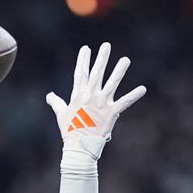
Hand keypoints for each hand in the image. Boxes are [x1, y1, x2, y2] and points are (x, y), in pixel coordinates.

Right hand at [46, 43, 145, 159]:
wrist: (80, 146)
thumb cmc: (69, 131)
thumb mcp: (61, 115)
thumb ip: (56, 103)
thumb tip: (49, 96)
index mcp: (78, 95)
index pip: (80, 74)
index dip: (83, 60)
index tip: (86, 48)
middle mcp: (90, 96)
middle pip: (97, 73)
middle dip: (101, 58)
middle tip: (106, 45)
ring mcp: (102, 103)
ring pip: (112, 83)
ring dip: (120, 70)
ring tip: (126, 60)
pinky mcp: (112, 112)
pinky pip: (125, 102)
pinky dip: (134, 95)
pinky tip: (143, 89)